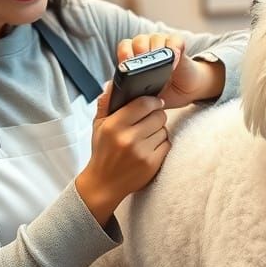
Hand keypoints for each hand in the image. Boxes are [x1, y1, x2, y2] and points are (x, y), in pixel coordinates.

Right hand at [75, 82, 169, 226]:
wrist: (104, 183)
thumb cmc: (102, 152)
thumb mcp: (98, 125)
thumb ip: (106, 103)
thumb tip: (112, 83)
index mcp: (114, 126)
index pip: (143, 103)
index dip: (153, 100)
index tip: (154, 102)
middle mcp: (128, 139)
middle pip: (159, 116)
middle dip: (156, 115)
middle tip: (149, 121)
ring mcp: (142, 152)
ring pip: (164, 130)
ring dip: (158, 131)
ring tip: (146, 136)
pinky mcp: (152, 164)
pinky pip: (167, 144)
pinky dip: (161, 144)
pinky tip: (149, 148)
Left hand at [116, 34, 223, 108]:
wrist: (184, 90)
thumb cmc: (162, 92)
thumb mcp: (144, 96)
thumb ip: (132, 92)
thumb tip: (116, 93)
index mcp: (135, 57)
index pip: (125, 47)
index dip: (124, 54)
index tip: (126, 65)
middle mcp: (147, 46)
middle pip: (139, 41)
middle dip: (140, 52)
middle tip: (143, 65)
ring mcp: (163, 43)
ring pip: (155, 38)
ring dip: (156, 49)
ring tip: (159, 64)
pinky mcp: (178, 45)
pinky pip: (175, 40)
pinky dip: (174, 48)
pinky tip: (174, 60)